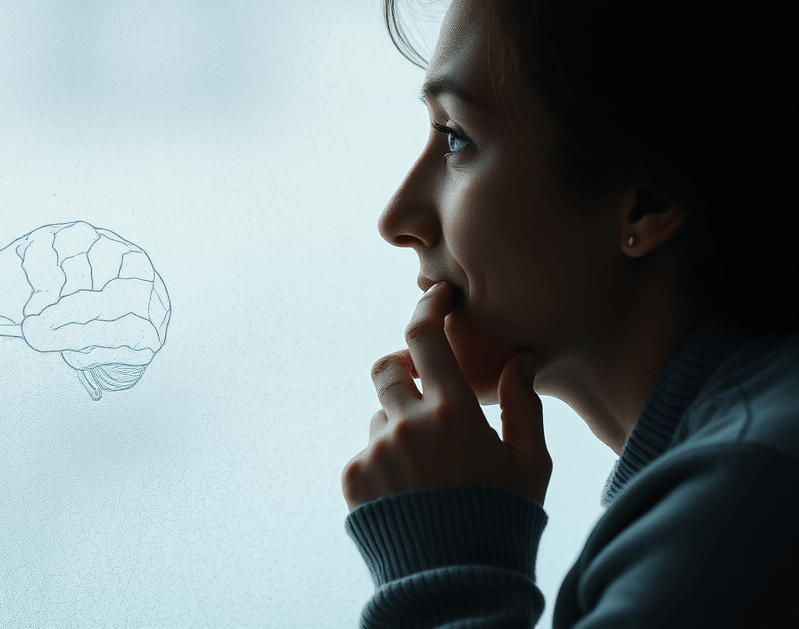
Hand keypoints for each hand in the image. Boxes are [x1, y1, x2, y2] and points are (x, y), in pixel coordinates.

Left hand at [341, 281, 551, 510]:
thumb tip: (520, 360)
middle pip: (388, 369)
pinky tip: (412, 493)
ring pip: (380, 416)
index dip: (426, 308)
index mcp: (454, 412)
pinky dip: (386, 462)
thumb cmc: (502, 520)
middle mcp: (408, 423)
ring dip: (399, 427)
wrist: (456, 584)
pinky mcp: (353, 476)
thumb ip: (523, 406)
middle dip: (404, 375)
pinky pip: (366, 451)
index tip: (435, 298)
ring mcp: (376, 450)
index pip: (425, 337)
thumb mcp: (529, 465)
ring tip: (429, 472)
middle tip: (426, 398)